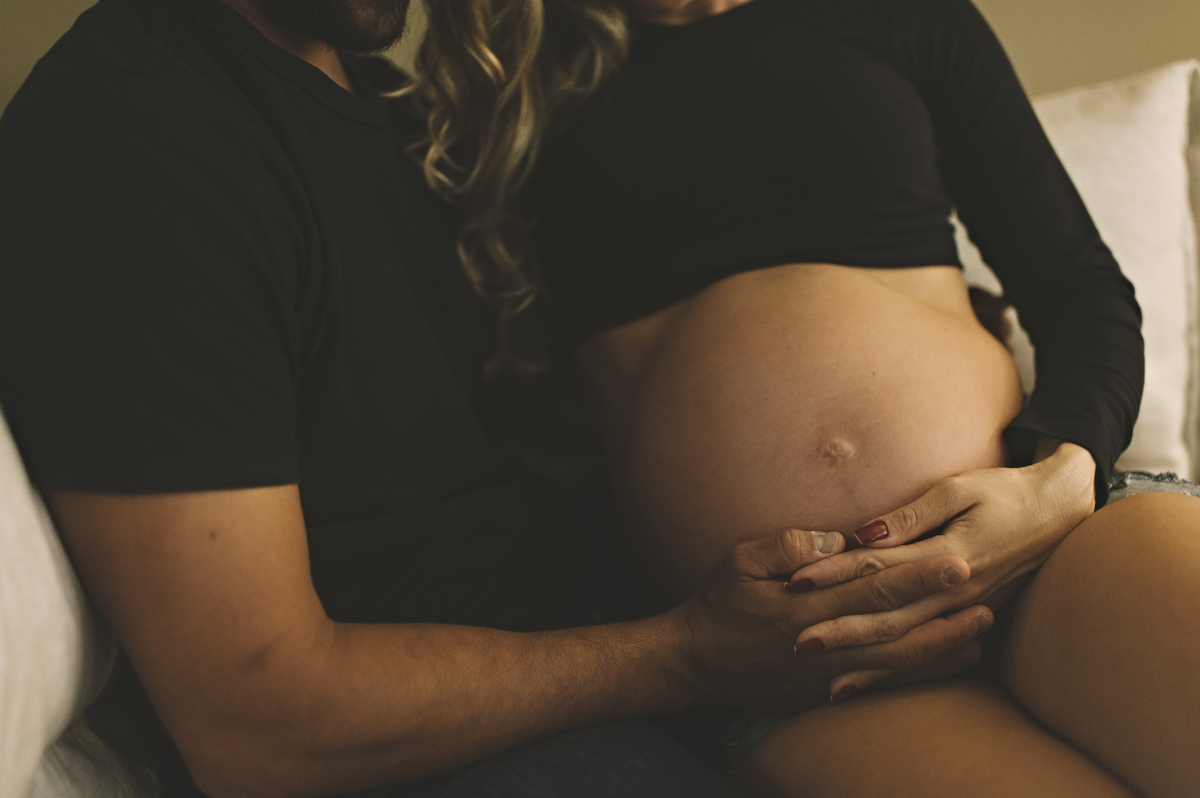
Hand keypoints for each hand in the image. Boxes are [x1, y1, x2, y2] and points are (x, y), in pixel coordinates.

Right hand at [672, 526, 992, 712]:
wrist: (693, 664)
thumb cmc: (716, 603)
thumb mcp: (741, 559)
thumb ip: (791, 546)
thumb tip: (840, 541)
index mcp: (804, 608)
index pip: (872, 589)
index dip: (917, 576)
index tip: (955, 560)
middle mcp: (823, 645)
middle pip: (897, 630)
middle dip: (944, 612)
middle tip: (987, 594)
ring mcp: (827, 676)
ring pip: (897, 665)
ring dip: (942, 647)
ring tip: (981, 628)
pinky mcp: (825, 694)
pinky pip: (883, 687)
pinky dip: (920, 674)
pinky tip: (947, 660)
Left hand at [785, 442, 1095, 687]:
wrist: (1060, 514)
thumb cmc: (1003, 493)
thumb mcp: (958, 489)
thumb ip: (911, 515)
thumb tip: (865, 534)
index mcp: (949, 554)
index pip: (880, 567)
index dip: (836, 574)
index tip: (796, 581)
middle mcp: (955, 591)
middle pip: (889, 616)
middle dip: (842, 630)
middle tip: (797, 641)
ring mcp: (964, 611)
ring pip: (906, 644)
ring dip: (863, 661)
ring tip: (820, 675)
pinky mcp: (968, 620)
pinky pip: (925, 654)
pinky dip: (893, 673)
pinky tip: (860, 685)